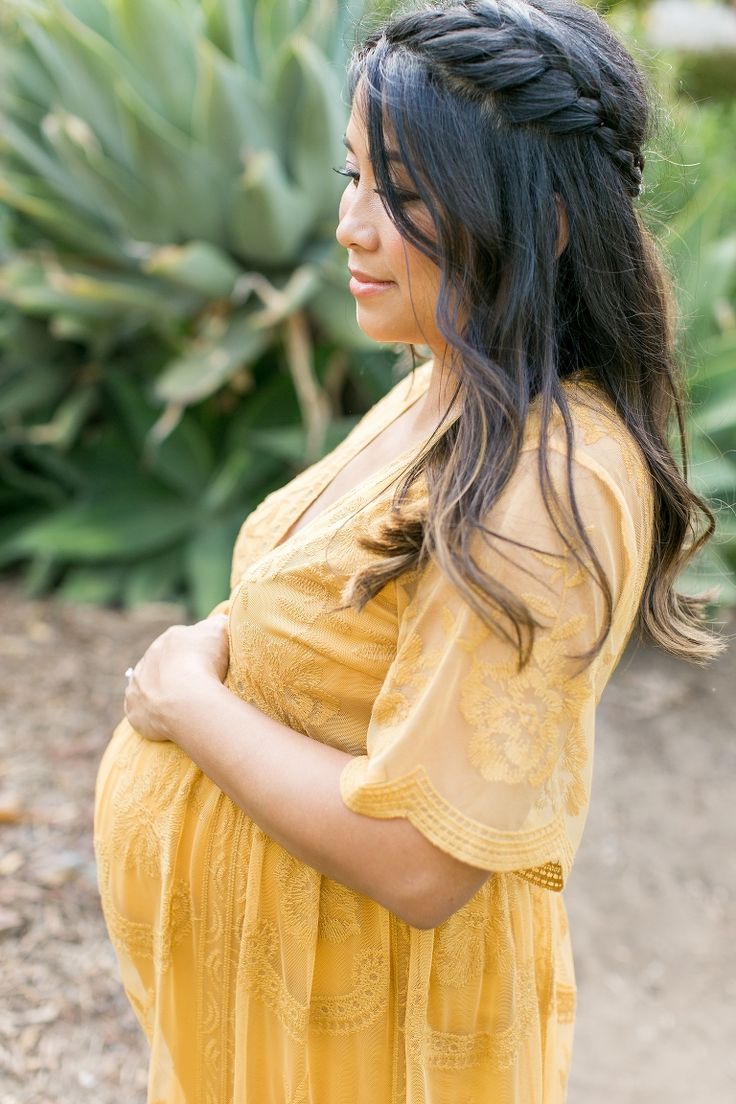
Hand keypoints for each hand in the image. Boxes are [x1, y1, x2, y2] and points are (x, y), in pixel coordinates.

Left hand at [124, 612, 229, 742]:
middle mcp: (149, 656)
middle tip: (196, 685)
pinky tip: (166, 717)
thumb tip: (219, 621)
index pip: (185, 641)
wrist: (187, 700)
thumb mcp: (220, 631)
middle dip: (177, 670)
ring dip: (160, 689)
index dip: (198, 653)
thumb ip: (219, 622)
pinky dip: (150, 711)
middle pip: (165, 661)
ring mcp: (138, 682)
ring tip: (181, 703)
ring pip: (148, 682)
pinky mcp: (132, 707)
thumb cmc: (206, 664)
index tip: (209, 665)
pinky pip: (140, 707)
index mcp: (172, 637)